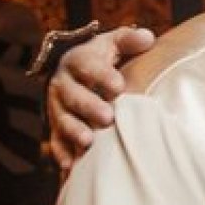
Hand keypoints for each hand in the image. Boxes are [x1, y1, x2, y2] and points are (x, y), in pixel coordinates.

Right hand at [49, 26, 154, 172]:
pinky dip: (62, 153)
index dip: (101, 75)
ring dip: (74, 131)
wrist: (75, 72)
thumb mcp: (113, 43)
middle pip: (73, 95)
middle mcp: (64, 84)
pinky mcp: (56, 127)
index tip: (118, 85)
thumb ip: (129, 40)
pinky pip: (56, 141)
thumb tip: (147, 37)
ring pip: (62, 119)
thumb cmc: (103, 58)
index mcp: (78, 62)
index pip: (87, 66)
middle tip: (107, 117)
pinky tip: (71, 166)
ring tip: (88, 142)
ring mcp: (58, 107)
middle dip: (89, 106)